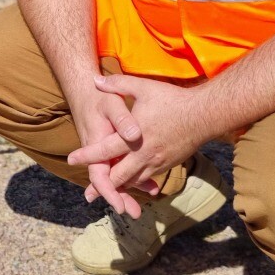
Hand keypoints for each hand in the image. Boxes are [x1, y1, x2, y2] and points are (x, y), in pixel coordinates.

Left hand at [67, 75, 208, 199]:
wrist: (203, 115)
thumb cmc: (171, 100)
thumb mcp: (143, 87)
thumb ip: (117, 84)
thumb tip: (95, 80)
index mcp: (134, 137)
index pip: (104, 150)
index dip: (87, 156)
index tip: (71, 159)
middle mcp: (144, 155)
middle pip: (118, 176)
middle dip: (101, 185)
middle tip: (88, 194)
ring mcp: (157, 162)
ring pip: (133, 181)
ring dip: (119, 187)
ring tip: (107, 193)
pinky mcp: (167, 165)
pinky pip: (147, 178)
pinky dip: (136, 183)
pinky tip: (130, 184)